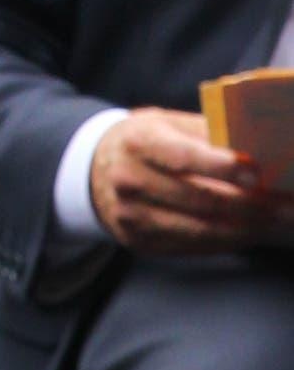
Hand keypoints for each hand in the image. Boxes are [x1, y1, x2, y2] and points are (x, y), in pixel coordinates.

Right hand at [89, 107, 258, 255]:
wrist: (95, 169)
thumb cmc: (144, 141)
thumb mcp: (165, 123)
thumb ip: (206, 132)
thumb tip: (255, 145)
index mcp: (137, 142)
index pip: (184, 157)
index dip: (223, 167)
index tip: (258, 173)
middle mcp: (129, 180)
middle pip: (200, 199)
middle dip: (249, 205)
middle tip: (282, 205)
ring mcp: (132, 215)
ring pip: (200, 230)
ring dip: (245, 229)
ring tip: (273, 222)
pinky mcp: (140, 241)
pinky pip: (192, 246)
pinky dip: (225, 242)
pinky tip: (247, 233)